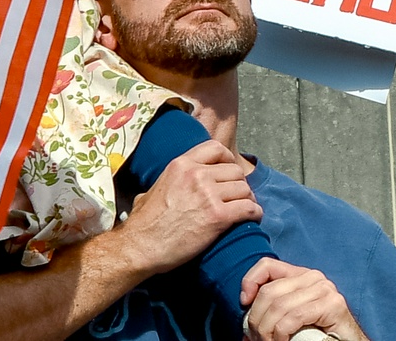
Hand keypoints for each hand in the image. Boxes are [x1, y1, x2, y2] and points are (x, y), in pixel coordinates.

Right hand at [117, 140, 262, 273]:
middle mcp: (196, 174)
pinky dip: (254, 213)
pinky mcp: (217, 216)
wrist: (141, 246)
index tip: (229, 173)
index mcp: (180, 163)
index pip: (216, 148)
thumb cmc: (143, 224)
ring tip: (245, 210)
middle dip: (240, 184)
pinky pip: (248, 208)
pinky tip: (251, 219)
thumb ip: (166, 182)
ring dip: (248, 200)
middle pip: (235, 170)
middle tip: (238, 197)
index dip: (228, 160)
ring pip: (244, 189)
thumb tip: (164, 186)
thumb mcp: (151, 190)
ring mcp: (208, 194)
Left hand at [239, 259, 368, 340]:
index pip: (267, 265)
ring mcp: (324, 289)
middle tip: (254, 338)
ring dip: (266, 331)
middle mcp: (313, 277)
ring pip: (279, 306)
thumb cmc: (316, 333)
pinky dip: (281, 333)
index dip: (250, 281)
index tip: (243, 304)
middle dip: (256, 319)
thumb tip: (245, 322)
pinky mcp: (332, 305)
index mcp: (300, 275)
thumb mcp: (290, 316)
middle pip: (269, 291)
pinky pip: (294, 317)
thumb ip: (272, 310)